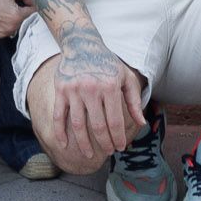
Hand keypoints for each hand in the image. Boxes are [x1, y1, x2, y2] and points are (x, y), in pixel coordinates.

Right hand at [0, 0, 32, 41]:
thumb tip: (34, 2)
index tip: (24, 2)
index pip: (33, 13)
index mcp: (17, 17)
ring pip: (13, 28)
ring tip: (2, 11)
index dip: (29, 5)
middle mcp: (10, 29)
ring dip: (11, 21)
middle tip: (11, 5)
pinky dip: (1, 26)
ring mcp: (1, 35)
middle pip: (23, 22)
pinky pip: (3, 33)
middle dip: (20, 14)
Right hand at [49, 41, 143, 157]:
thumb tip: (141, 123)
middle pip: (97, 125)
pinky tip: (64, 144)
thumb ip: (134, 100)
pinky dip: (60, 132)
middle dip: (104, 143)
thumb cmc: (107, 63)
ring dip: (83, 143)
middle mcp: (91, 89)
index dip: (118, 137)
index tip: (120, 148)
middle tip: (108, 153)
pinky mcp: (60, 91)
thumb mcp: (126, 77)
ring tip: (88, 155)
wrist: (81, 45)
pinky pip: (59, 116)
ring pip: (77, 124)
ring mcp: (74, 90)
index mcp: (110, 86)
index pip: (115, 120)